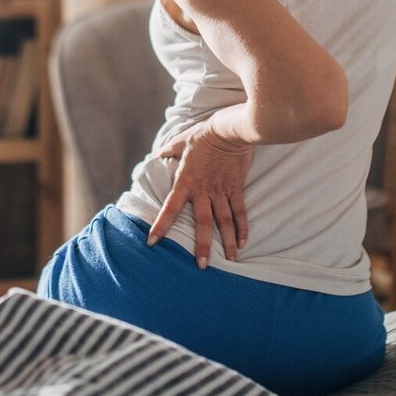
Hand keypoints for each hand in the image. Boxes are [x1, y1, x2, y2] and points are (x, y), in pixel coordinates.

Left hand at [148, 122, 253, 266]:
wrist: (229, 129)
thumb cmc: (203, 134)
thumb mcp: (181, 141)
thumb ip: (170, 150)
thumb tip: (159, 153)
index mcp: (186, 181)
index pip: (170, 207)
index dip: (161, 225)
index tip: (152, 242)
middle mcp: (203, 190)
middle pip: (203, 222)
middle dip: (202, 245)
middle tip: (202, 266)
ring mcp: (222, 190)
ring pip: (225, 221)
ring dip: (228, 242)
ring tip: (230, 260)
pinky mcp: (236, 187)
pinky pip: (240, 211)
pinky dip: (242, 227)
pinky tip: (243, 242)